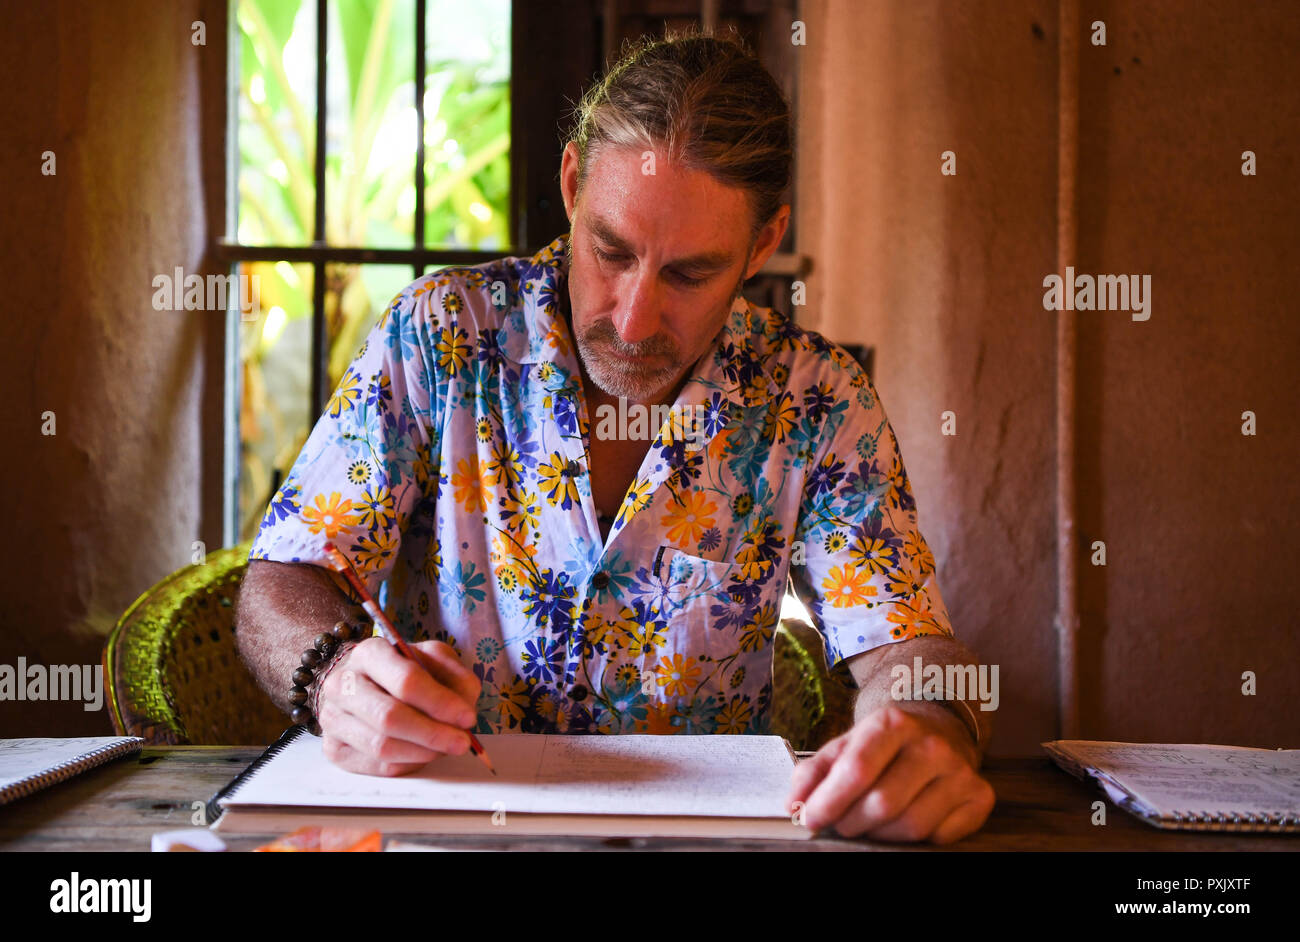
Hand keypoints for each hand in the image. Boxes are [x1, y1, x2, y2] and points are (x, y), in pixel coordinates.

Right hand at [316, 637, 482, 775]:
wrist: (359, 682)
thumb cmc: (402, 670)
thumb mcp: (433, 659)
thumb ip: (455, 677)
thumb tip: (465, 710)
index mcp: (370, 653)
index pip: (406, 681)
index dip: (441, 703)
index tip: (468, 718)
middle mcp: (343, 684)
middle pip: (389, 717)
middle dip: (433, 734)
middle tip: (462, 743)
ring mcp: (333, 718)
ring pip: (381, 746)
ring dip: (423, 752)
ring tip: (445, 748)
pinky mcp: (334, 748)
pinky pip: (376, 766)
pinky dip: (408, 764)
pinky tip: (423, 755)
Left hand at [785, 705, 994, 842]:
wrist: (940, 728)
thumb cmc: (884, 744)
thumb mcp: (846, 744)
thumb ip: (815, 771)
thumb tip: (795, 804)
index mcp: (892, 723)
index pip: (857, 770)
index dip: (828, 802)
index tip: (810, 820)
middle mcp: (931, 744)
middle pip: (882, 804)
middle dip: (852, 823)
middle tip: (841, 824)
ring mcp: (960, 771)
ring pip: (911, 826)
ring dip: (881, 834)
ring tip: (869, 824)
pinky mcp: (980, 796)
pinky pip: (941, 837)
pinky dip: (917, 839)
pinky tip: (906, 819)